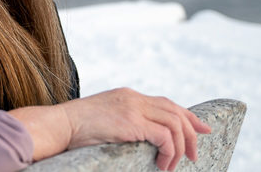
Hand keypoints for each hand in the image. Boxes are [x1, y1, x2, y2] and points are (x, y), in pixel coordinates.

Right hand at [59, 87, 211, 170]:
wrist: (58, 125)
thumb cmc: (75, 128)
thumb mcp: (104, 118)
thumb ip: (123, 121)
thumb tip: (141, 137)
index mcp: (127, 95)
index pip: (166, 103)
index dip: (188, 116)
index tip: (202, 128)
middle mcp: (133, 98)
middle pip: (176, 111)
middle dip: (192, 132)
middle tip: (194, 154)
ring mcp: (133, 108)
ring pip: (175, 124)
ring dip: (180, 148)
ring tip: (171, 166)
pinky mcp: (132, 122)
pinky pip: (165, 137)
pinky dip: (169, 152)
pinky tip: (162, 164)